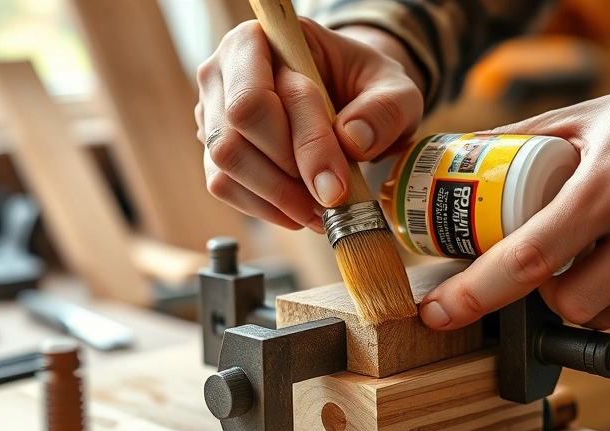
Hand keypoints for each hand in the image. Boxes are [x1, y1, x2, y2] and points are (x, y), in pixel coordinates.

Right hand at [195, 20, 425, 231]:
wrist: (349, 98)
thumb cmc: (365, 86)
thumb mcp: (395, 89)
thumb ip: (385, 109)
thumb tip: (352, 140)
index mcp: (259, 40)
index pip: (258, 100)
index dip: (300, 148)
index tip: (339, 186)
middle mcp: (224, 72)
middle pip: (233, 138)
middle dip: (287, 177)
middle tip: (330, 198)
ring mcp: (213, 113)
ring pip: (226, 167)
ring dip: (277, 198)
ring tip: (321, 209)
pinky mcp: (215, 150)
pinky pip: (225, 187)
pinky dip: (267, 208)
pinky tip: (301, 211)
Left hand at [420, 72, 609, 329]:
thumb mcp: (585, 116)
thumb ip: (520, 138)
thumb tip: (460, 154)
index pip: (530, 259)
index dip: (476, 293)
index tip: (439, 311)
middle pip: (564, 303)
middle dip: (533, 293)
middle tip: (530, 263)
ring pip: (596, 314)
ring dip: (570, 297)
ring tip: (577, 256)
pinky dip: (607, 297)